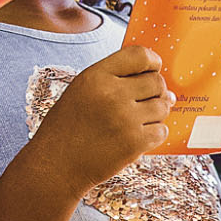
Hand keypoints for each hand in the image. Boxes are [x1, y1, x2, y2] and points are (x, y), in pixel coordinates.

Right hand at [29, 46, 171, 188]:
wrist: (55, 165)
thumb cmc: (68, 127)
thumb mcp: (81, 91)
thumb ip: (114, 81)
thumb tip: (165, 89)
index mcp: (96, 76)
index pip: (139, 55)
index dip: (152, 61)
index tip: (153, 69)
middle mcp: (112, 94)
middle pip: (157, 81)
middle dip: (156, 91)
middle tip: (144, 101)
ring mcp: (125, 119)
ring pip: (163, 106)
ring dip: (156, 114)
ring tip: (137, 121)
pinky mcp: (134, 143)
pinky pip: (162, 130)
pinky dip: (154, 134)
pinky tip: (137, 136)